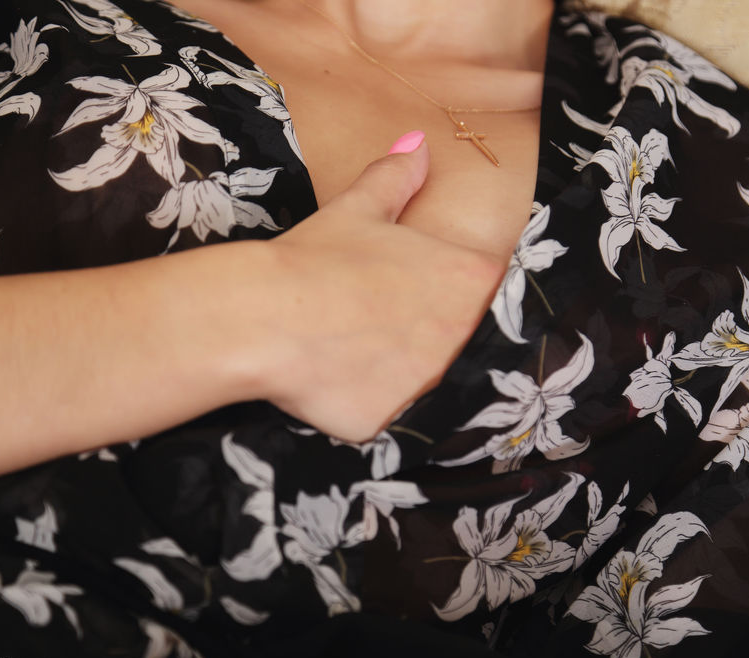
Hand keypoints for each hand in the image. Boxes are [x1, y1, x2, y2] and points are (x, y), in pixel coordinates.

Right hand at [262, 132, 505, 442]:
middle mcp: (462, 336)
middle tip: (375, 319)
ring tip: (352, 347)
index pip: (485, 286)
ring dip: (400, 369)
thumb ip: (397, 179)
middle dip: (425, 331)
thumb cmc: (315, 257)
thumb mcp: (359, 209)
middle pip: (460, 339)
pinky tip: (335, 379)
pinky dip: (366, 402)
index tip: (412, 289)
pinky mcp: (393, 422)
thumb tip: (417, 143)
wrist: (262, 316)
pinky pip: (388, 415)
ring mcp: (431, 385)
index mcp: (468, 278)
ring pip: (426, 381)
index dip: (449, 287)